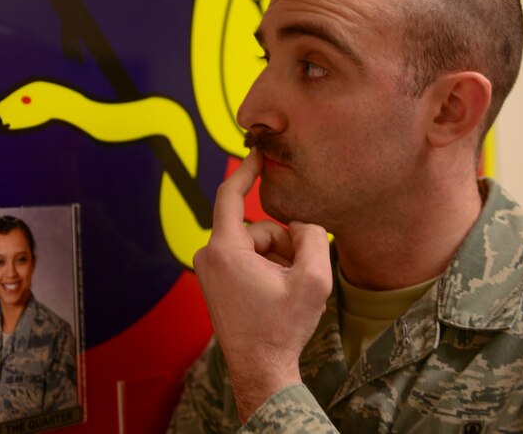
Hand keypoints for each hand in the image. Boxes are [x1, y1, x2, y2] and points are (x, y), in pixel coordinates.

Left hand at [193, 149, 332, 422]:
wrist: (261, 369)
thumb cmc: (282, 327)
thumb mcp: (313, 278)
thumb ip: (313, 235)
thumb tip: (302, 220)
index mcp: (225, 249)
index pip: (230, 195)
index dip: (246, 170)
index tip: (259, 152)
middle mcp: (209, 256)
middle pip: (255, 226)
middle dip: (283, 241)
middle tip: (300, 271)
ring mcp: (209, 270)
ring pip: (253, 243)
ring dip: (277, 256)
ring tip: (289, 287)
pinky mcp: (215, 281)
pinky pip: (246, 258)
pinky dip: (266, 267)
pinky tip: (278, 292)